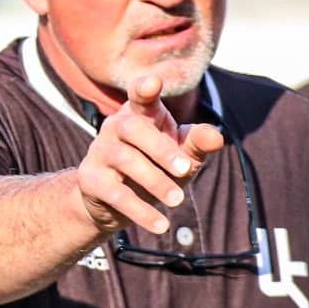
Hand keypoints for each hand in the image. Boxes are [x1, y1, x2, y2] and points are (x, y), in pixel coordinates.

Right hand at [74, 74, 223, 238]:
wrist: (114, 202)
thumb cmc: (155, 167)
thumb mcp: (181, 155)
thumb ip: (197, 143)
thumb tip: (217, 137)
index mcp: (139, 114)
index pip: (139, 95)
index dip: (144, 88)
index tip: (154, 82)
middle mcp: (115, 127)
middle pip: (133, 127)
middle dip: (160, 148)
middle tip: (186, 169)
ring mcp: (99, 151)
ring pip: (125, 160)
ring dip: (154, 181)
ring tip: (178, 200)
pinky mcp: (90, 179)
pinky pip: (115, 193)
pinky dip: (140, 211)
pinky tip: (161, 225)